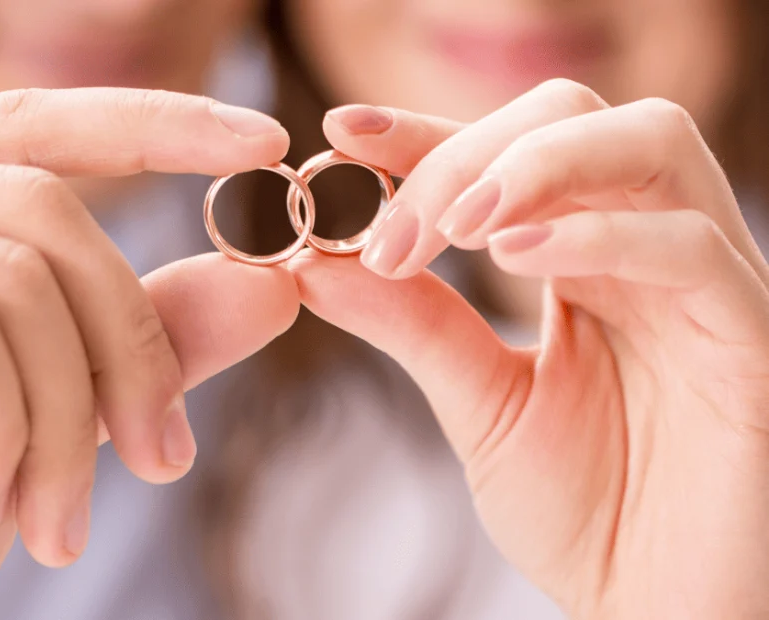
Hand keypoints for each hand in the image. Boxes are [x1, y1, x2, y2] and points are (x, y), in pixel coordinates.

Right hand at [0, 89, 299, 618]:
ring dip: (67, 421)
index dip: (151, 122)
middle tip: (164, 459)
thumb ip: (142, 347)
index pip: (29, 135)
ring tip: (53, 520)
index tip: (262, 142)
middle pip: (43, 211)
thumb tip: (268, 284)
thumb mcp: (44, 426)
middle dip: (132, 345)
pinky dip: (0, 433)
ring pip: (12, 277)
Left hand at [292, 80, 768, 617]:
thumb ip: (416, 327)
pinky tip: (519, 258)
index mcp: (585, 260)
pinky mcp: (749, 336)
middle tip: (395, 223)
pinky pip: (689, 250)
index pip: (507, 155)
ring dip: (532, 168)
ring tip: (451, 227)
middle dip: (470, 151)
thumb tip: (316, 262)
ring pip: (648, 146)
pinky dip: (599, 236)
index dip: (427, 132)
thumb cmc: (587, 514)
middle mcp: (646, 251)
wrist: (659, 612)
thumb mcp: (482, 406)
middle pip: (575, 121)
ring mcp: (704, 284)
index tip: (343, 133)